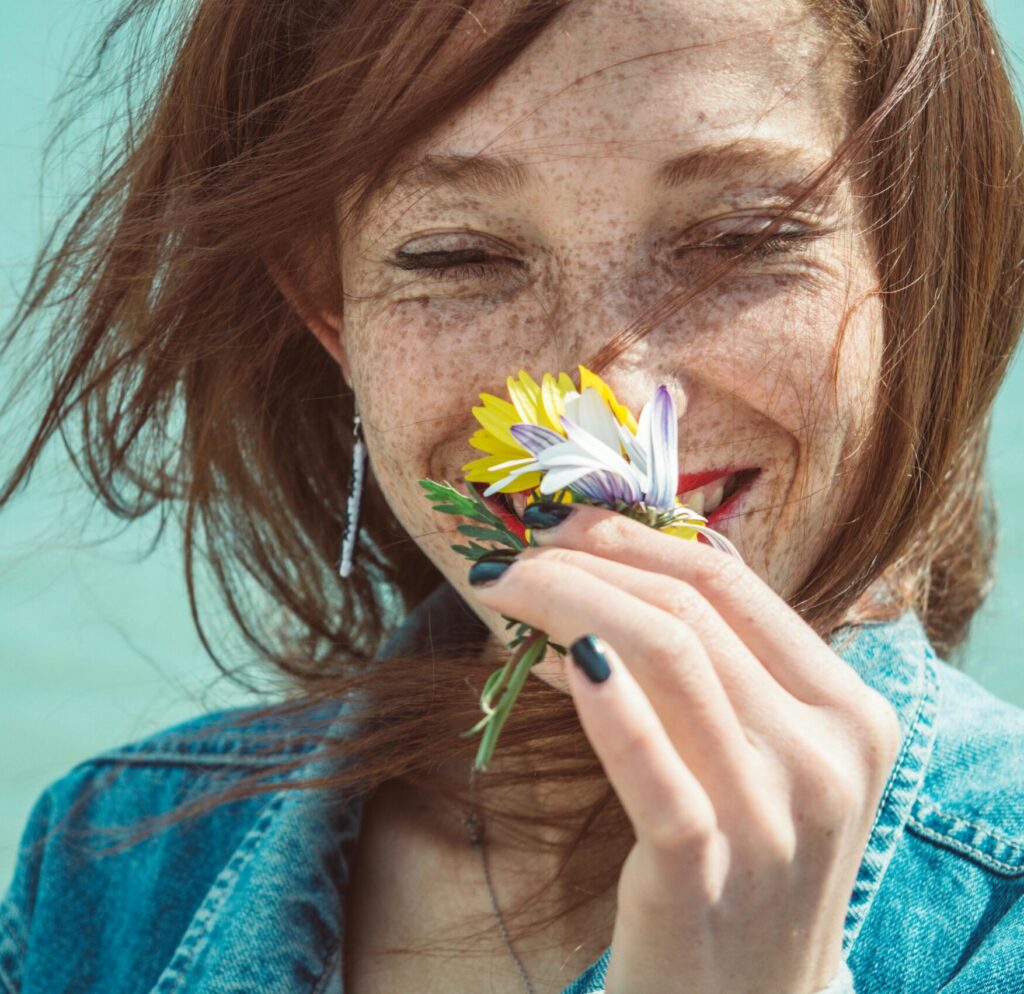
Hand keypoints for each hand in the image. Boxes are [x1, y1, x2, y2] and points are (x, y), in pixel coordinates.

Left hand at [468, 503, 901, 993]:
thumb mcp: (762, 758)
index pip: (734, 585)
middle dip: (584, 562)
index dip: (638, 536)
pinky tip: (546, 658)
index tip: (562, 520)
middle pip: (690, 611)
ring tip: (503, 592)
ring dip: (567, 604)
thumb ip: (714, 666)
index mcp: (850, 711)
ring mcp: (775, 818)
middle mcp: (827, 757)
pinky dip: (596, 696)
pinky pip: (647, 760)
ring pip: (667, 658)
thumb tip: (616, 572)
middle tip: (511, 553)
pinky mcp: (705, 873)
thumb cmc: (746, 866)